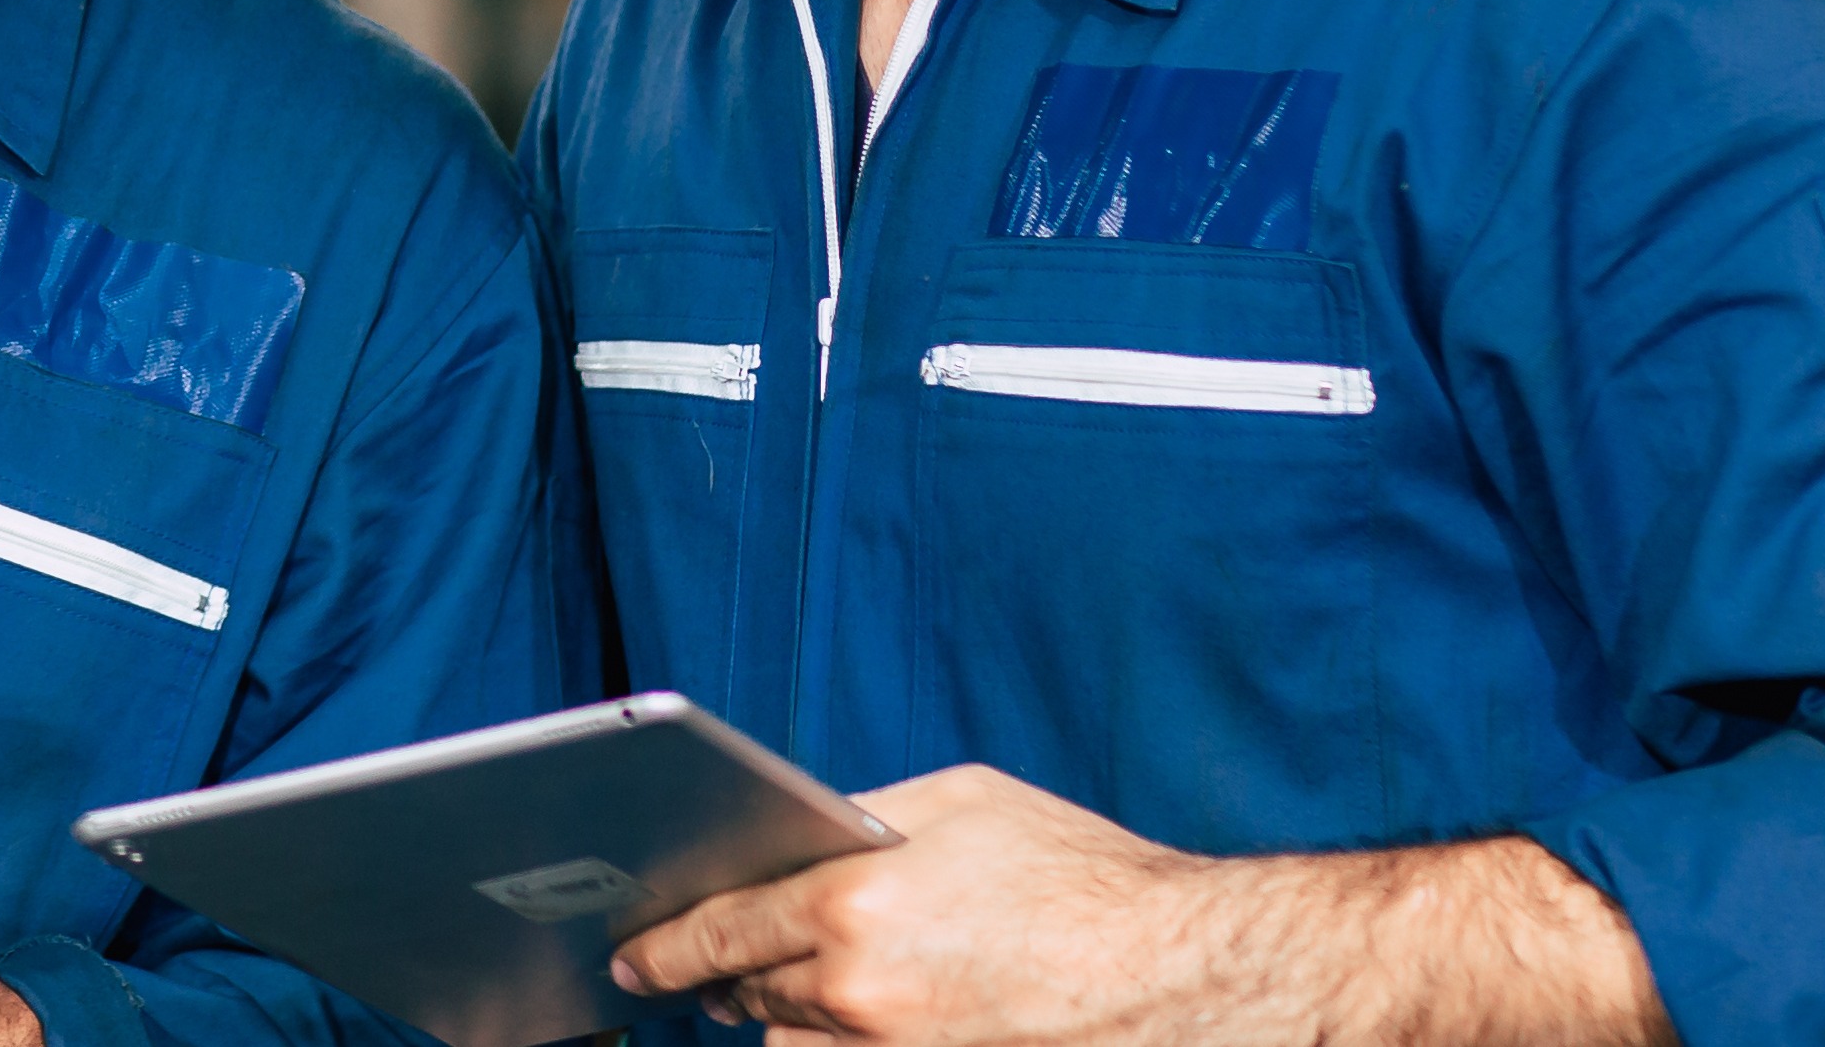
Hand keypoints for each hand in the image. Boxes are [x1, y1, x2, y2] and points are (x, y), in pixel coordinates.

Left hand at [609, 766, 1670, 1046]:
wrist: (1193, 977)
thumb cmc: (1085, 879)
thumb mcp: (964, 802)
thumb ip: (865, 823)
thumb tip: (802, 842)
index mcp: (851, 906)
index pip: (717, 930)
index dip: (664, 946)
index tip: (631, 955)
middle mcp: (858, 996)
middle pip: (748, 998)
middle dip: (725, 981)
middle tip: (699, 970)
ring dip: (785, 1022)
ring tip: (782, 998)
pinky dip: (840, 1041)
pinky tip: (849, 1021)